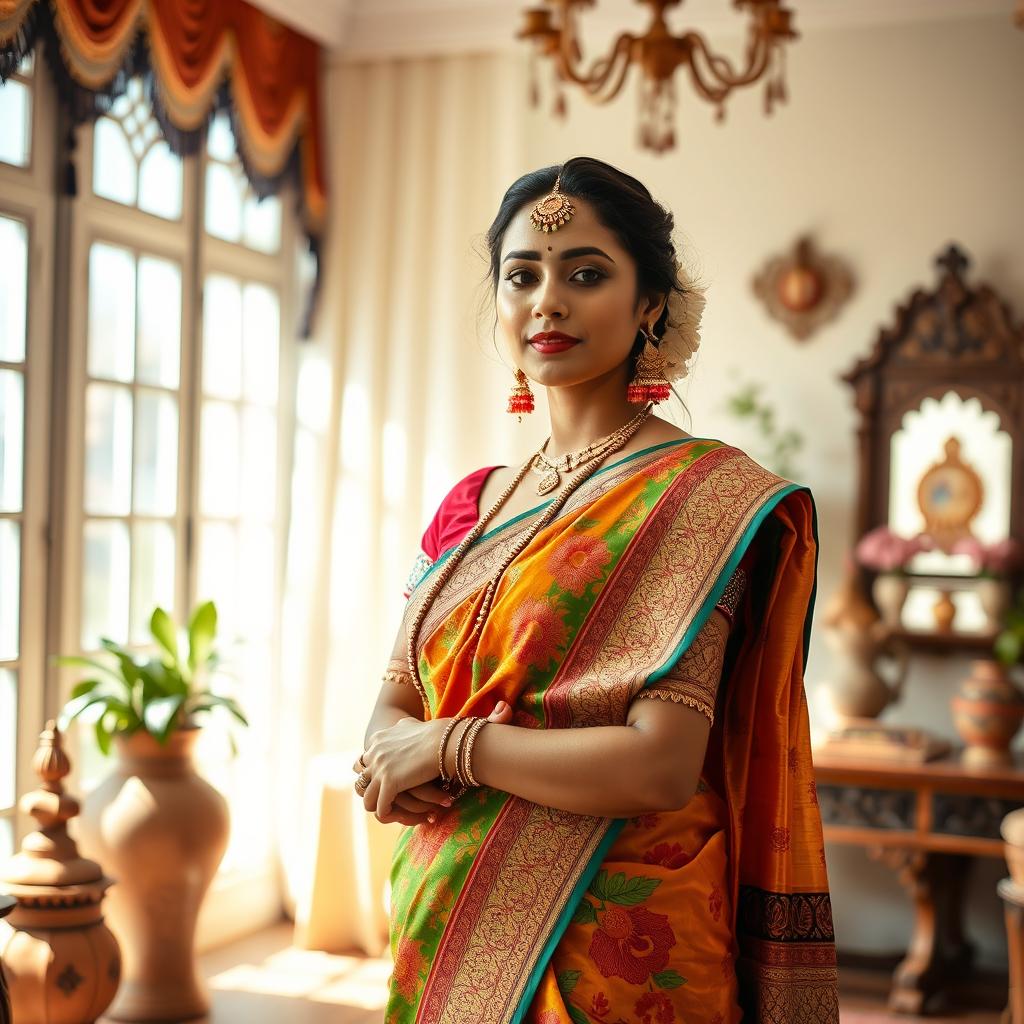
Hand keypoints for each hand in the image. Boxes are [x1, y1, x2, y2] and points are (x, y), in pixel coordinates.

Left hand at [355, 701, 513, 824]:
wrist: (449, 740)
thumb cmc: (441, 732)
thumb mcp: (415, 725)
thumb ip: (405, 727)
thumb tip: (404, 722)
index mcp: (379, 739)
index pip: (364, 764)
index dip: (375, 778)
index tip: (392, 788)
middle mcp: (374, 752)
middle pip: (363, 782)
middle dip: (376, 795)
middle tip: (395, 804)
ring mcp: (379, 768)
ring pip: (367, 799)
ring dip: (383, 808)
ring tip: (400, 813)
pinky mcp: (388, 783)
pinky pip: (381, 809)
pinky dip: (391, 815)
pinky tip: (405, 815)